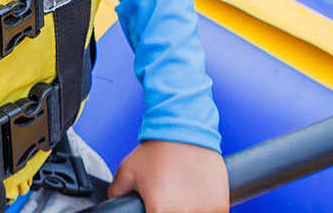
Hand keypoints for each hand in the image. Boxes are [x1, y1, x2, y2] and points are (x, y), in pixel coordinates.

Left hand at [108, 140, 227, 212]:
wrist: (185, 128)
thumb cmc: (157, 149)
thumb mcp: (127, 171)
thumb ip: (116, 194)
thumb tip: (112, 205)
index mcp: (160, 211)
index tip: (155, 208)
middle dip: (169, 212)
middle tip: (169, 202)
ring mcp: (206, 211)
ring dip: (189, 212)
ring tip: (184, 199)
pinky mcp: (220, 206)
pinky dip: (205, 212)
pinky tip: (198, 201)